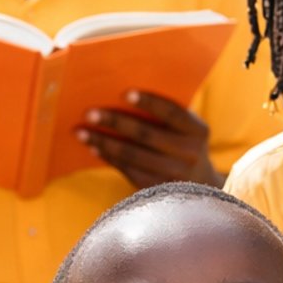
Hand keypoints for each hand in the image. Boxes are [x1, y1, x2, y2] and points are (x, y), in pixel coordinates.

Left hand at [77, 91, 221, 188]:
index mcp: (198, 131)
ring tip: (81, 132)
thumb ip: (166, 115)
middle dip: (115, 122)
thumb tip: (121, 97)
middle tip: (89, 113)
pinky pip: (129, 171)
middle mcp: (190, 153)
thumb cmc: (184, 144)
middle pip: (147, 134)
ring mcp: (175, 175)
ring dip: (104, 142)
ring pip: (133, 155)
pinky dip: (109, 158)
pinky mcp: (158, 190)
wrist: (200, 186)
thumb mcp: (187, 129)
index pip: (172, 112)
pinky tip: (94, 148)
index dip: (149, 102)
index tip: (124, 93)